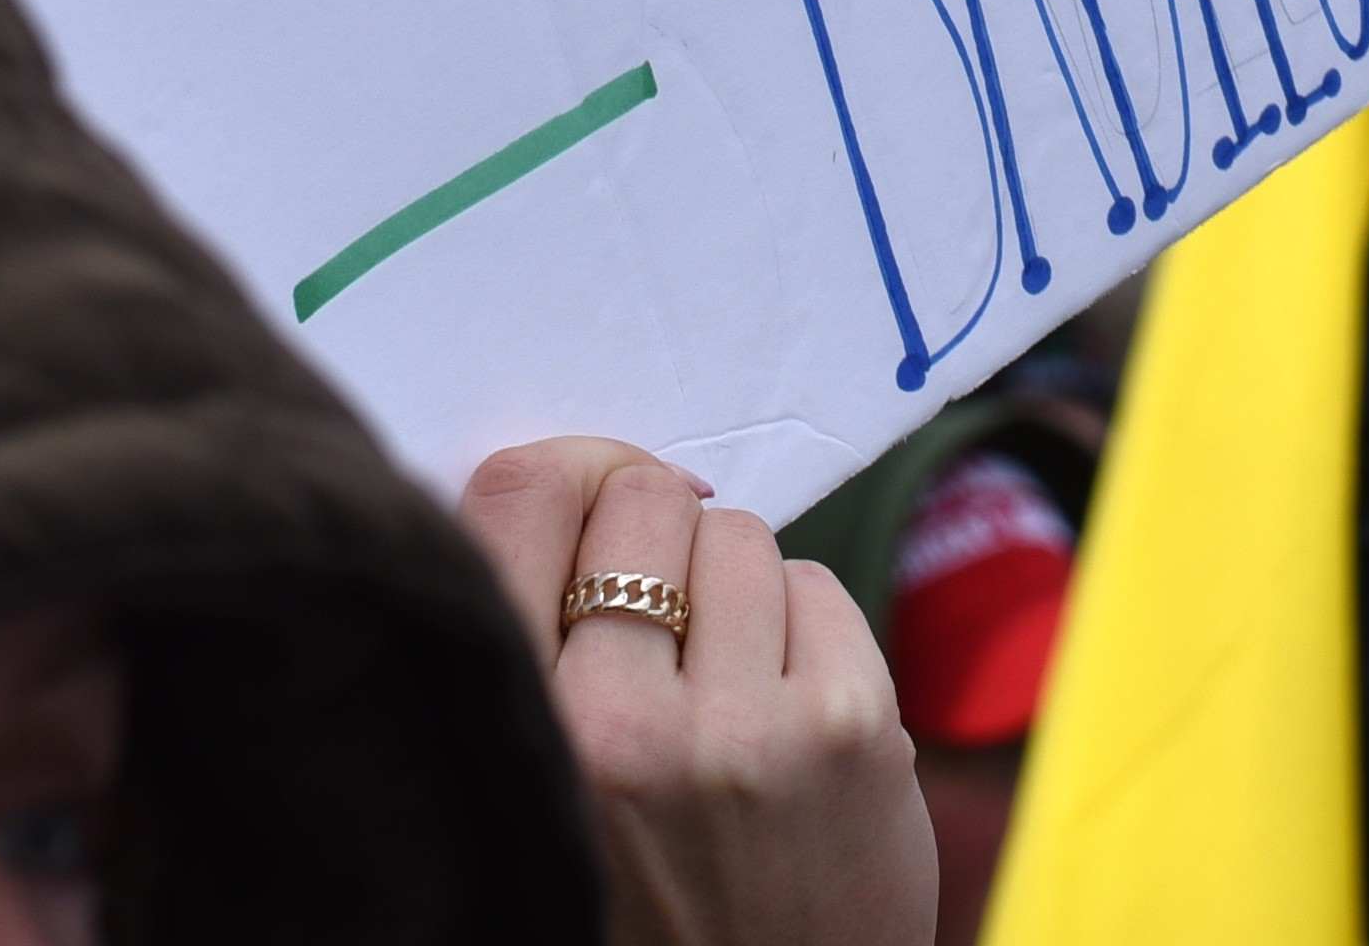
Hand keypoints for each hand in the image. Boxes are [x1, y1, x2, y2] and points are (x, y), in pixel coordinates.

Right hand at [460, 434, 933, 945]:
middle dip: (655, 541)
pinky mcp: (852, 730)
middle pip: (640, 501)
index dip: (564, 474)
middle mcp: (620, 728)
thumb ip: (532, 653)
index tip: (592, 504)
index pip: (516, 499)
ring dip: (733, 590)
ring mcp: (745, 729)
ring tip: (724, 686)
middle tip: (663, 623)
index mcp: (522, 732)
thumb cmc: (640, 895)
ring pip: (737, 536)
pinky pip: (818, 586)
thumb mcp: (541, 783)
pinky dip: (806, 631)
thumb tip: (578, 479)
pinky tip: (787, 716)